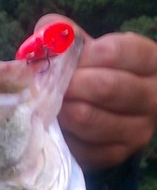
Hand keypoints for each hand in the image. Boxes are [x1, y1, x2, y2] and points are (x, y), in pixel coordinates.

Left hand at [36, 14, 156, 169]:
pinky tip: (57, 126)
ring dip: (61, 110)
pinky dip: (63, 136)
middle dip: (70, 84)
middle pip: (105, 88)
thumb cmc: (95, 71)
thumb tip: (44, 34)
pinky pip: (81, 146)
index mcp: (151, 62)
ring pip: (89, 119)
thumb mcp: (89, 47)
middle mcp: (153, 97)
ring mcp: (138, 130)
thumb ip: (67, 36)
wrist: (109, 109)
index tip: (66, 58)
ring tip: (51, 104)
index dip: (82, 55)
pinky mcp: (117, 155)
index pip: (116, 52)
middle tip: (51, 84)